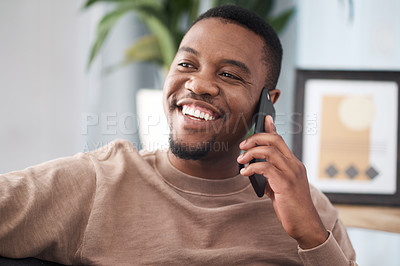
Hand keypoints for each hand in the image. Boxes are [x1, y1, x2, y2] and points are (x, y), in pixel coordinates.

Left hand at [237, 115, 328, 248]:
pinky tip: (245, 173)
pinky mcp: (285, 184)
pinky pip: (265, 168)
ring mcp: (291, 174)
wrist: (305, 225)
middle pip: (275, 140)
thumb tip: (254, 167)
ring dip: (251, 153)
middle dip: (256, 138)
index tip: (264, 118)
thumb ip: (271, 175)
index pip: (281, 140)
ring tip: (240, 161)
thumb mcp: (280, 187)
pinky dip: (252, 168)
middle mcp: (294, 165)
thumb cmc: (291, 206)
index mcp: (293, 164)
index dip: (272, 127)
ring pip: (269, 151)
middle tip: (242, 146)